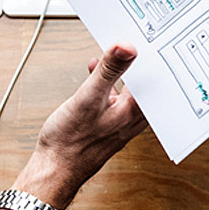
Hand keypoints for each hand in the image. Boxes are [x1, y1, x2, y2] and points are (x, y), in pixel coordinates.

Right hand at [13, 44, 147, 207]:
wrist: (54, 169)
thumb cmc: (70, 142)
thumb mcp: (88, 97)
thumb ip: (108, 71)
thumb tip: (127, 47)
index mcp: (134, 112)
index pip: (154, 80)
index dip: (152, 58)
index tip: (148, 39)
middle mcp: (131, 119)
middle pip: (144, 85)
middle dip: (137, 63)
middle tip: (133, 42)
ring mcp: (119, 122)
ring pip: (128, 91)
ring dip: (121, 72)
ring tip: (112, 55)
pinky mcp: (106, 125)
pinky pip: (114, 98)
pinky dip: (107, 84)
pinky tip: (94, 75)